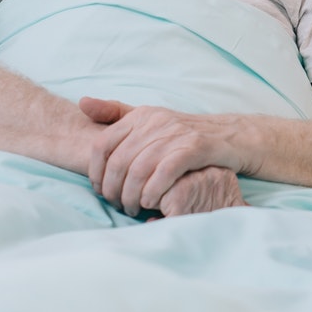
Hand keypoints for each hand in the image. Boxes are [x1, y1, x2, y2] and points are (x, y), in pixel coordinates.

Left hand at [79, 96, 240, 214]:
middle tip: (117, 205)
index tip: (99, 190)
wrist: (229, 136)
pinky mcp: (195, 147)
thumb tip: (82, 103)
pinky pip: (164, 174)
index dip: (95, 171)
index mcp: (140, 115)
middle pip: (119, 162)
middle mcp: (155, 121)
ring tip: (134, 209)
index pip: (102, 144)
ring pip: (139, 170)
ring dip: (132, 196)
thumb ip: (115, 113)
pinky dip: (153, 192)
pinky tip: (151, 203)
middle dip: (114, 190)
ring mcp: (176, 133)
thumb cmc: (182, 134)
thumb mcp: (149, 120)